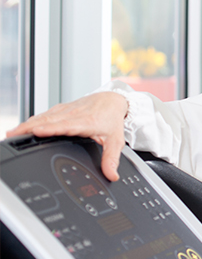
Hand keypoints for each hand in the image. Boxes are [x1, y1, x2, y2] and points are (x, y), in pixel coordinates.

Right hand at [6, 91, 129, 181]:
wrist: (113, 100)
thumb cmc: (112, 119)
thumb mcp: (116, 140)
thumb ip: (112, 158)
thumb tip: (111, 175)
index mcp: (87, 122)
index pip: (67, 126)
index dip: (51, 129)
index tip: (37, 132)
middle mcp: (74, 115)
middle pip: (49, 121)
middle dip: (30, 128)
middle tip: (13, 136)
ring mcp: (66, 111)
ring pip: (44, 117)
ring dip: (27, 124)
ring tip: (12, 133)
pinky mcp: (61, 109)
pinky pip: (45, 114)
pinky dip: (32, 121)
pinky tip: (22, 128)